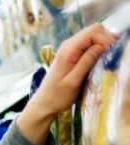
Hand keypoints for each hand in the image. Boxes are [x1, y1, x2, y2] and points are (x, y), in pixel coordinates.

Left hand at [18, 24, 117, 144]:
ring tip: (107, 58)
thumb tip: (102, 46)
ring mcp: (71, 48)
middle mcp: (69, 45)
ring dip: (104, 44)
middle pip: (95, 30)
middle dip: (107, 40)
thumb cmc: (57, 96)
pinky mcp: (73, 53)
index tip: (112, 53)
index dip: (106, 39)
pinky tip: (101, 60)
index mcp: (68, 50)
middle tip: (112, 55)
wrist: (44, 103)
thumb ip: (87, 62)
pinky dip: (99, 48)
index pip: (93, 32)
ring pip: (94, 36)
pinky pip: (90, 44)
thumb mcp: (74, 81)